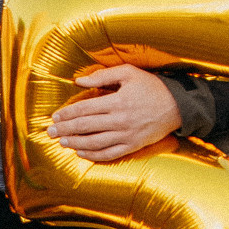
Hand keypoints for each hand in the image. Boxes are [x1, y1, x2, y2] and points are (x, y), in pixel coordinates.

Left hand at [47, 63, 181, 162]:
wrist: (178, 106)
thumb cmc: (152, 87)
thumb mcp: (129, 73)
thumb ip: (103, 75)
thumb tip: (78, 80)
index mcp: (117, 101)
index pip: (85, 109)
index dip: (67, 113)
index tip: (55, 117)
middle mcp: (120, 120)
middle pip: (85, 127)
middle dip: (65, 130)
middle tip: (50, 132)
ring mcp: (126, 136)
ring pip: (95, 143)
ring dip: (75, 143)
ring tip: (62, 142)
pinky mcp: (133, 146)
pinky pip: (109, 154)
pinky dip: (93, 156)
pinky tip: (81, 153)